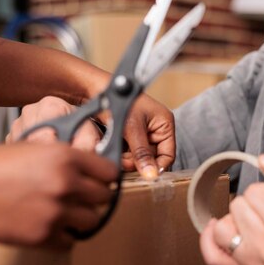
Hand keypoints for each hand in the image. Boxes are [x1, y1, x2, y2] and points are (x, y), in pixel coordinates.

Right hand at [0, 142, 117, 246]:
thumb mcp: (34, 149)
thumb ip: (65, 158)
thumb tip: (88, 168)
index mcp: (66, 157)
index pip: (110, 172)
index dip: (104, 178)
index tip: (99, 182)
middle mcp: (66, 183)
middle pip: (105, 197)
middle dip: (93, 199)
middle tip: (80, 200)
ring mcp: (57, 211)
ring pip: (92, 220)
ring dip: (81, 219)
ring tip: (64, 215)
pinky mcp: (45, 235)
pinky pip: (70, 241)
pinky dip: (63, 238)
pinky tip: (49, 228)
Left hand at [7, 94, 175, 178]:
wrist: (95, 90)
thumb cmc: (118, 100)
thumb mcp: (132, 129)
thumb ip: (142, 153)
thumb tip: (151, 174)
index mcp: (164, 124)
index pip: (168, 155)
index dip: (157, 166)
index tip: (144, 174)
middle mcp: (156, 129)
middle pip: (153, 158)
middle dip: (138, 161)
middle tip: (124, 159)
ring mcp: (143, 133)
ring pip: (140, 157)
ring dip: (128, 158)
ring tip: (116, 149)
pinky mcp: (130, 136)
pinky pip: (130, 153)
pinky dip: (122, 153)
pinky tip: (113, 146)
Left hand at [199, 154, 263, 264]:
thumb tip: (263, 160)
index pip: (255, 192)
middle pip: (237, 206)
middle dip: (252, 204)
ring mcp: (252, 263)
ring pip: (222, 227)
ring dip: (236, 221)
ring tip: (256, 224)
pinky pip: (211, 256)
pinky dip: (211, 241)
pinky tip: (225, 230)